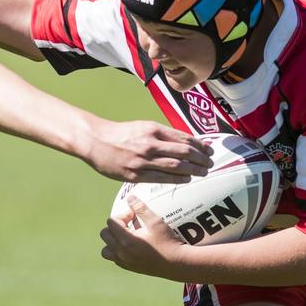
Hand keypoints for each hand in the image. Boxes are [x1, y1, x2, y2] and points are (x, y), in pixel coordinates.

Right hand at [83, 119, 211, 182]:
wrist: (95, 140)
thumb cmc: (121, 134)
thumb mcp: (143, 127)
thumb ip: (163, 134)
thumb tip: (186, 141)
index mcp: (153, 130)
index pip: (184, 138)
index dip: (200, 145)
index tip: (209, 150)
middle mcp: (150, 144)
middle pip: (184, 152)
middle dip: (201, 159)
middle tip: (210, 163)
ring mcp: (143, 160)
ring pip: (175, 166)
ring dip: (193, 170)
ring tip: (203, 172)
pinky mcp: (135, 174)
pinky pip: (161, 178)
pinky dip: (177, 178)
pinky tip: (186, 179)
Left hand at [100, 195, 188, 279]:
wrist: (176, 263)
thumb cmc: (167, 241)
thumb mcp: (155, 221)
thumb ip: (141, 208)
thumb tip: (130, 197)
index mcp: (126, 240)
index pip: (111, 222)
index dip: (122, 215)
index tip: (134, 216)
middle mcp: (121, 252)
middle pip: (105, 234)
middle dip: (115, 226)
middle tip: (130, 224)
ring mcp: (124, 261)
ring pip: (105, 250)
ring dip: (112, 241)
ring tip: (125, 236)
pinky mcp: (128, 268)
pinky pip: (114, 259)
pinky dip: (117, 251)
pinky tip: (131, 246)